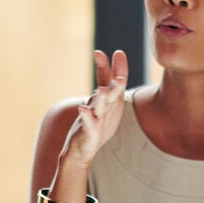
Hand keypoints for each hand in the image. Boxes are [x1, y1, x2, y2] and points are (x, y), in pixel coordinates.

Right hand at [61, 50, 128, 168]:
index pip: (108, 79)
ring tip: (103, 90)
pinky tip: (83, 109)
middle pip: (106, 88)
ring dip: (100, 98)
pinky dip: (86, 117)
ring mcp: (92, 118)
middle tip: (103, 58)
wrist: (81, 150)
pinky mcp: (88, 132)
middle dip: (106, 74)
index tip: (118, 52)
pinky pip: (88, 123)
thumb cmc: (97, 127)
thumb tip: (121, 73)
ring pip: (97, 106)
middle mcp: (97, 105)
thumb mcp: (110, 108)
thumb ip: (114, 91)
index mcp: (105, 99)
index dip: (113, 66)